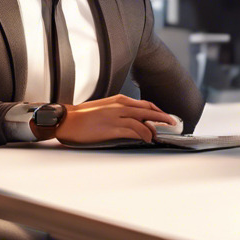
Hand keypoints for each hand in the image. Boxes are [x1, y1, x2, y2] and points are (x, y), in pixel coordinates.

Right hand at [55, 95, 177, 145]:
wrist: (66, 120)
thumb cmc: (82, 116)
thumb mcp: (104, 107)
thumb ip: (120, 111)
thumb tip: (133, 119)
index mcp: (119, 100)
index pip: (145, 104)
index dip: (158, 110)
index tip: (166, 116)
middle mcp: (119, 106)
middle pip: (148, 110)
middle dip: (163, 117)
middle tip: (173, 123)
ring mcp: (116, 117)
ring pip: (143, 121)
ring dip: (153, 129)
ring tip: (158, 136)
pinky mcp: (111, 128)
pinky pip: (133, 131)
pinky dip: (143, 135)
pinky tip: (147, 139)